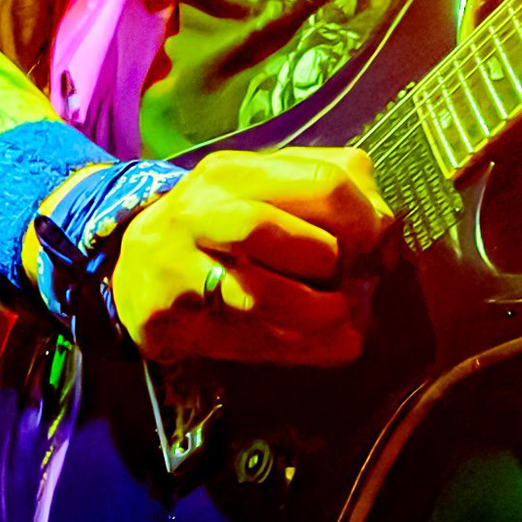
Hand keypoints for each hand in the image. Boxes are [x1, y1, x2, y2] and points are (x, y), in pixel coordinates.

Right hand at [109, 148, 388, 367]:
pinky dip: (300, 349)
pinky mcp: (167, 316)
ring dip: (317, 314)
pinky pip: (246, 340)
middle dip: (332, 265)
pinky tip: (328, 345)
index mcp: (235, 172)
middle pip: (278, 233)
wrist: (134, 268)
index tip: (374, 246)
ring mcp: (176, 265)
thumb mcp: (269, 195)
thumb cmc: (222, 231)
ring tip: (339, 316)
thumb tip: (386, 233)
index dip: (365, 221)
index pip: (322, 182)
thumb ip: (332, 197)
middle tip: (349, 280)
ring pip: (258, 295)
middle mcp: (200, 211)